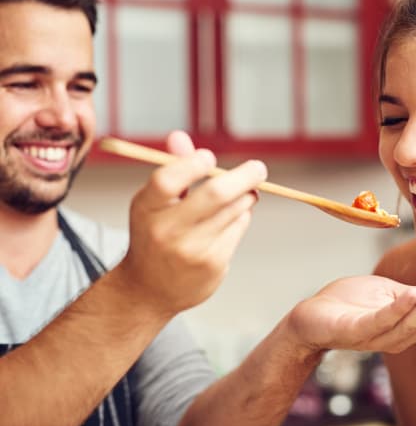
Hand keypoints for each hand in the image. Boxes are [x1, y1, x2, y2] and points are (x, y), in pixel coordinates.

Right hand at [122, 131, 266, 314]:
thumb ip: (172, 168)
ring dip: (245, 195)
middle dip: (244, 176)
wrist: (149, 289)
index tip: (209, 158)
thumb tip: (179, 135)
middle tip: (259, 168)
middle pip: (215, 194)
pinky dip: (240, 216)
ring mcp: (192, 250)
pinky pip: (238, 227)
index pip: (168, 180)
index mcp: (147, 209)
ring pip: (234, 209)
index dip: (192, 164)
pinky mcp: (212, 264)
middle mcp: (167, 231)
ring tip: (241, 194)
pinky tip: (229, 220)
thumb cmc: (155, 234)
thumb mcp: (155, 202)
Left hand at [286, 274, 415, 353]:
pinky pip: (381, 321)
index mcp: (401, 327)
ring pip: (408, 323)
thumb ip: (408, 293)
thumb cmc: (347, 302)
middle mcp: (392, 337)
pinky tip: (411, 293)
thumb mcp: (383, 292)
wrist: (311, 315)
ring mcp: (374, 337)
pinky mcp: (355, 331)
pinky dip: (398, 308)